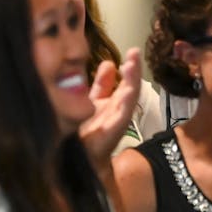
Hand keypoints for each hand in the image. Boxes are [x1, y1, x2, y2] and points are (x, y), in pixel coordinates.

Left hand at [79, 48, 141, 163]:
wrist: (76, 160)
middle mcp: (117, 111)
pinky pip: (120, 117)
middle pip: (130, 87)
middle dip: (134, 70)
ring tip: (133, 65)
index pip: (124, 81)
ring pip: (129, 99)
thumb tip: (110, 63)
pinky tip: (127, 91)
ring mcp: (116, 121)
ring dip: (132, 82)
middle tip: (135, 53)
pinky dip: (125, 104)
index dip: (129, 67)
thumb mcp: (91, 102)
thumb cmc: (83, 133)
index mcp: (112, 103)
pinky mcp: (112, 133)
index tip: (133, 51)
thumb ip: (102, 85)